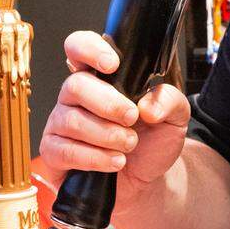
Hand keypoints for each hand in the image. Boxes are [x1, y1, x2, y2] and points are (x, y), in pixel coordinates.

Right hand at [38, 29, 189, 192]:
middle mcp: (75, 96)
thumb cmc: (152, 142)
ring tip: (129, 145)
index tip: (112, 65)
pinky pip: (64, 151)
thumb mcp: (175, 118)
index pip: (79, 46)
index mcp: (100, 77)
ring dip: (106, 135)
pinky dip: (94, 158)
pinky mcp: (54, 152)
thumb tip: (147, 105)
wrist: (147, 182)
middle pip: (75, 85)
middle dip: (108, 104)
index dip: (89, 49)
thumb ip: (170, 101)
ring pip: (71, 120)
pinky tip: (115, 162)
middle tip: (132, 118)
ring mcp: (61, 123)